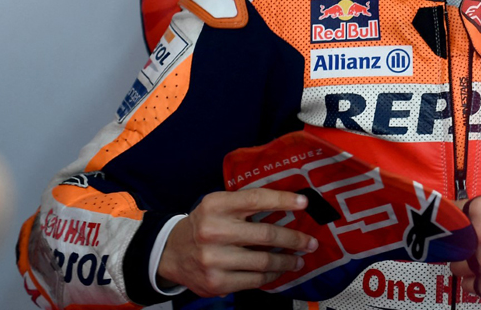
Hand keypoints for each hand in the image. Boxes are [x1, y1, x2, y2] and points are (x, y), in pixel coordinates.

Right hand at [157, 188, 317, 297]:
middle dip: (294, 239)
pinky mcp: (216, 282)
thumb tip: (288, 204)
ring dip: (287, 261)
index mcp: (216, 205)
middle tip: (310, 242)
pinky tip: (278, 270)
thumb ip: (246, 204)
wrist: (171, 254)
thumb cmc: (203, 225)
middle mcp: (213, 230)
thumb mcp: (218, 206)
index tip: (303, 203)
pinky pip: (254, 279)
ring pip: (264, 260)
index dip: (283, 200)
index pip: (256, 199)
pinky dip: (271, 275)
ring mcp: (214, 258)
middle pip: (266, 234)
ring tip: (298, 259)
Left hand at [449, 196, 480, 297]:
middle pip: (451, 245)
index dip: (451, 221)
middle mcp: (476, 236)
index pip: (449, 215)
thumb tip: (464, 217)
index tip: (450, 225)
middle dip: (460, 246)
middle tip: (473, 248)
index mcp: (480, 212)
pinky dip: (477, 282)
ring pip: (456, 267)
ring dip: (466, 266)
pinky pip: (468, 286)